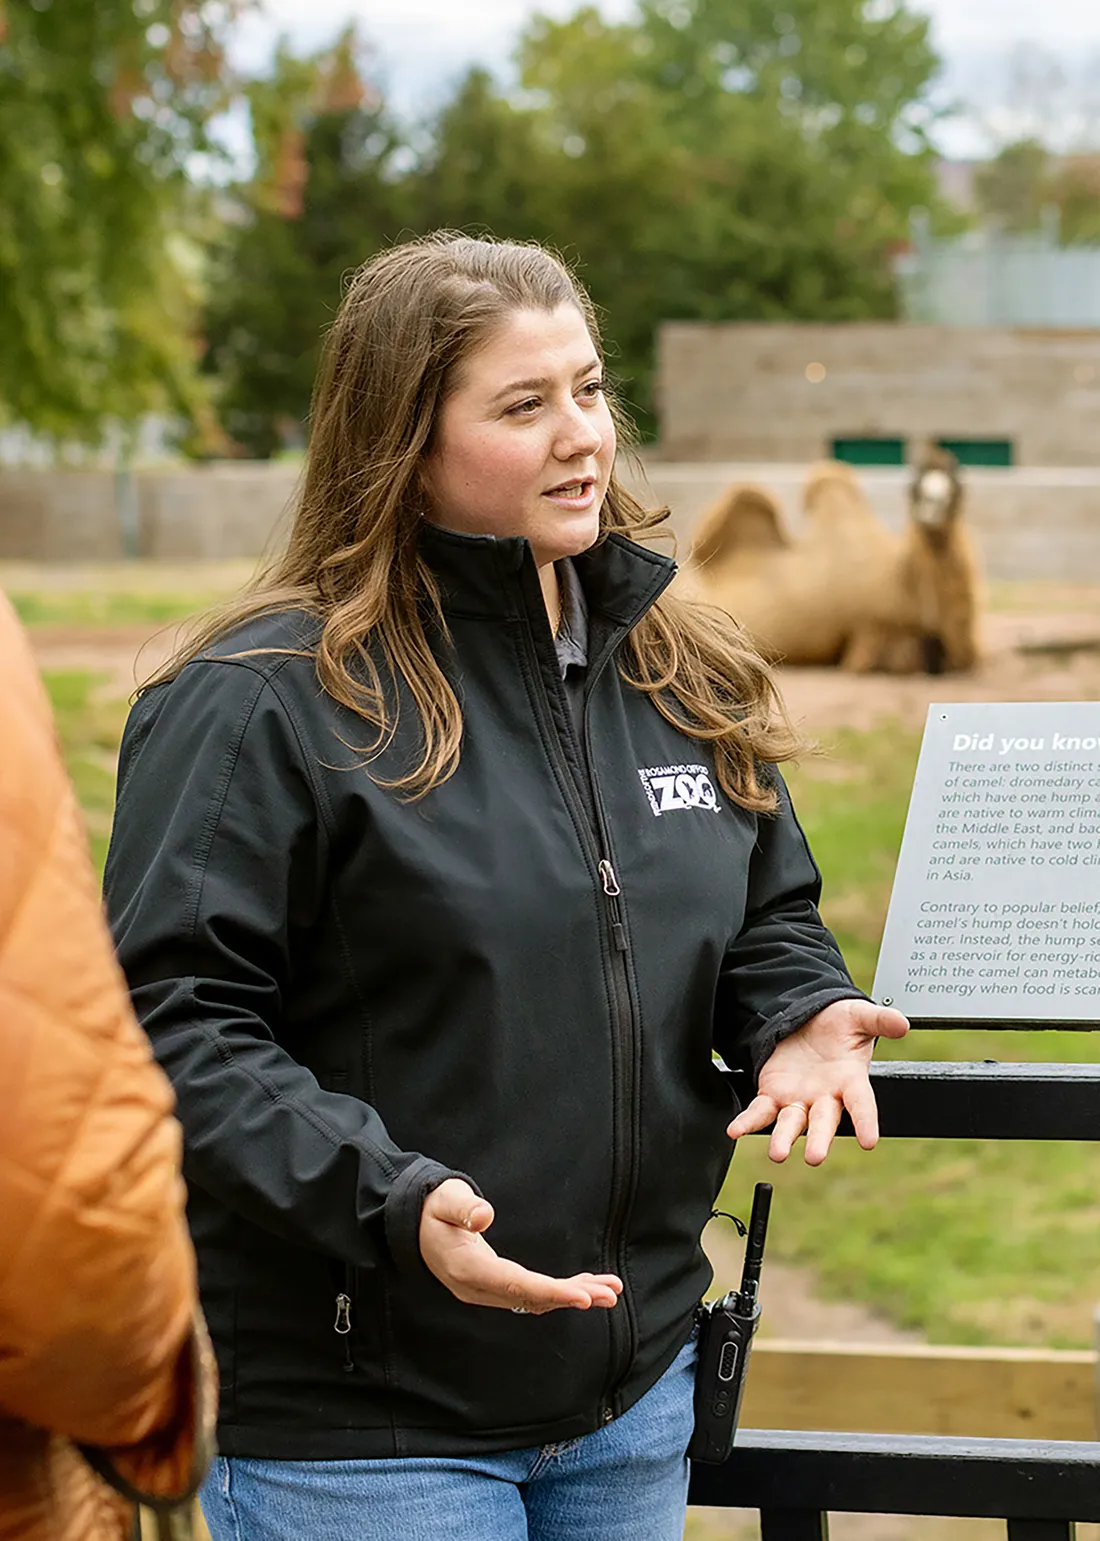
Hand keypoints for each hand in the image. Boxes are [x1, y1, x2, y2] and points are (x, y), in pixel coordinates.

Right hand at [419, 1179, 622, 1314]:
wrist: (417, 1227)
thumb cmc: (434, 1208)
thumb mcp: (444, 1200)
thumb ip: (463, 1208)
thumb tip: (484, 1216)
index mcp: (467, 1268)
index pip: (514, 1285)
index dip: (550, 1292)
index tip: (582, 1297)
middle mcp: (479, 1288)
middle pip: (531, 1298)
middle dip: (572, 1296)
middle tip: (609, 1293)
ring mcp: (487, 1292)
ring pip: (535, 1300)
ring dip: (572, 1295)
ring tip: (609, 1290)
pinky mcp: (496, 1287)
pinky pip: (532, 1295)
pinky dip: (560, 1292)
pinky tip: (586, 1286)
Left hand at [727, 1000, 908, 1165]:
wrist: (810, 1020)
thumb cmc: (839, 1024)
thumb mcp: (859, 1016)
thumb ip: (879, 1021)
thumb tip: (901, 1023)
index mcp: (850, 1080)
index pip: (862, 1103)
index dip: (866, 1122)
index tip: (869, 1141)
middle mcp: (825, 1096)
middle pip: (824, 1121)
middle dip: (819, 1139)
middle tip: (815, 1156)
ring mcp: (799, 1098)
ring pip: (792, 1123)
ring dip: (784, 1138)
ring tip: (778, 1153)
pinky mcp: (774, 1093)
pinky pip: (760, 1111)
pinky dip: (748, 1122)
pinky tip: (735, 1130)